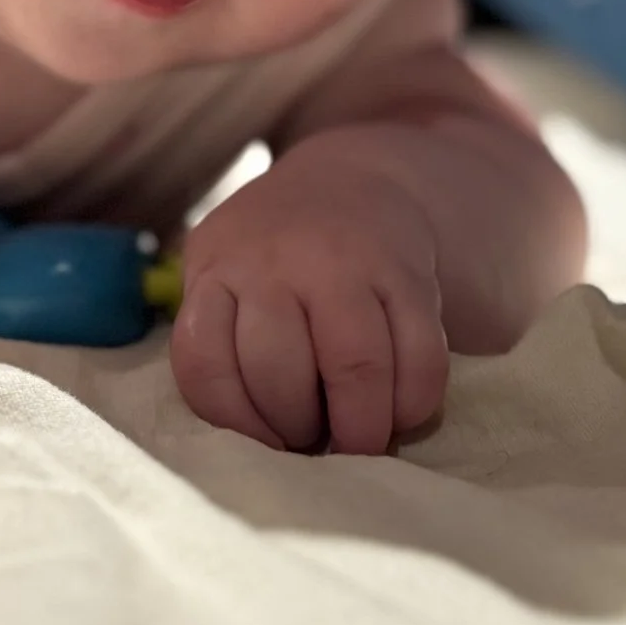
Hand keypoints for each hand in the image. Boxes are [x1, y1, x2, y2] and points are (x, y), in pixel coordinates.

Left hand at [171, 147, 448, 454]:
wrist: (350, 181)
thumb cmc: (272, 255)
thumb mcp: (219, 272)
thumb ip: (218, 341)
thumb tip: (251, 443)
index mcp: (217, 267)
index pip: (204, 363)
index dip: (234, 422)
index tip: (262, 442)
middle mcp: (277, 262)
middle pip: (280, 373)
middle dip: (298, 429)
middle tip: (312, 441)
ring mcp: (347, 264)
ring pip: (355, 368)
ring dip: (360, 427)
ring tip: (358, 439)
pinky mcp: (409, 274)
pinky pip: (421, 358)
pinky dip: (413, 404)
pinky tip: (400, 411)